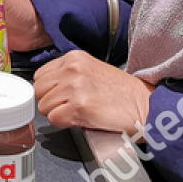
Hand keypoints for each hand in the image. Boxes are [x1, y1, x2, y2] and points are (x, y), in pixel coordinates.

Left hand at [33, 51, 154, 132]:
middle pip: (38, 90)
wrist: (144, 105)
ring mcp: (75, 87)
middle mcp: (72, 69)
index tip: (60, 96)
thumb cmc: (121, 92)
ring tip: (77, 113)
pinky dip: (63, 123)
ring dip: (57, 113)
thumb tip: (48, 89)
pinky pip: (54, 119)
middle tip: (68, 107)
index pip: (40, 75)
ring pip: (43, 106)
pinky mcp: (80, 106)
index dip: (48, 90)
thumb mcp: (92, 71)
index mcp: (74, 58)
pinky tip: (80, 120)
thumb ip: (68, 75)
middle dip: (50, 102)